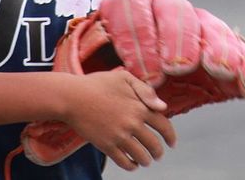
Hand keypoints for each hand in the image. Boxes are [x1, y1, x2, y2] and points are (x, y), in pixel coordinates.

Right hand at [62, 70, 176, 170]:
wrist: (72, 97)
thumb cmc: (97, 84)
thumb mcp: (123, 77)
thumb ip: (144, 89)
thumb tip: (163, 106)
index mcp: (139, 106)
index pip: (163, 125)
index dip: (170, 136)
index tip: (172, 142)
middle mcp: (132, 123)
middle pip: (155, 145)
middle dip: (158, 152)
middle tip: (157, 154)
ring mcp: (120, 136)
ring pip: (142, 157)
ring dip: (146, 160)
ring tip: (145, 160)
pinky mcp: (107, 146)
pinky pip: (125, 163)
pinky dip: (132, 166)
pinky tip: (132, 164)